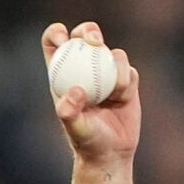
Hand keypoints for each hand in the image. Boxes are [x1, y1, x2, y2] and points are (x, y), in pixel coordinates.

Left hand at [42, 21, 139, 165]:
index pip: (55, 44)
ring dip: (115, 65)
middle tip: (93, 40)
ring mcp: (106, 72)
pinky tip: (122, 98)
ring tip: (115, 92)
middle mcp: (84, 68)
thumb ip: (70, 111)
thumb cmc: (87, 141)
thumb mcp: (75, 128)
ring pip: (112, 52)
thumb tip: (76, 91)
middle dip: (88, 30)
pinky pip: (129, 70)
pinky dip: (126, 82)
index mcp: (63, 74)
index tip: (63, 37)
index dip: (56, 33)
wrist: (111, 152)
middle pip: (84, 36)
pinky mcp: (126, 80)